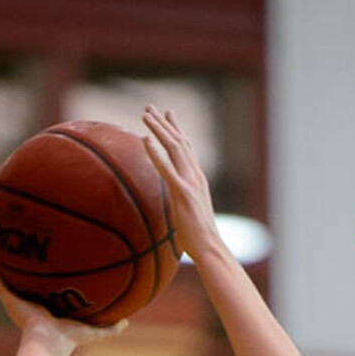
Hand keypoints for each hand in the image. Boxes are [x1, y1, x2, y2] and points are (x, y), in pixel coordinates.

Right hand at [0, 247, 126, 346]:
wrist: (50, 342)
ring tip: (5, 239)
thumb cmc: (71, 340)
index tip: (56, 261)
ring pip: (9, 277)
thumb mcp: (95, 332)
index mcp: (50, 311)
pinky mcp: (8, 298)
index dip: (50, 279)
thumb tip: (127, 322)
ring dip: (6, 261)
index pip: (49, 292)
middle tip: (32, 243)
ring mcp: (18, 301)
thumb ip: (110, 329)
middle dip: (29, 265)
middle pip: (29, 281)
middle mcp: (33, 304)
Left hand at [142, 105, 223, 263]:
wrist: (210, 248)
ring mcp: (191, 183)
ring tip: (144, 115)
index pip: (187, 148)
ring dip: (159, 130)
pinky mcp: (183, 194)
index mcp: (198, 180)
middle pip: (179, 142)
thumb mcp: (188, 213)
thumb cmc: (199, 238)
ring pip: (174, 148)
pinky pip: (167, 169)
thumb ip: (180, 202)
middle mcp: (196, 176)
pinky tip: (145, 140)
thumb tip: (172, 203)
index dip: (176, 130)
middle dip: (164, 123)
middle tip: (149, 107)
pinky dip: (155, 153)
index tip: (167, 114)